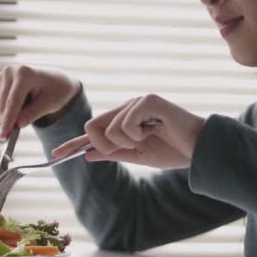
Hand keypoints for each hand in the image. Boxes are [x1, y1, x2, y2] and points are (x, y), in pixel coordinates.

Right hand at [0, 65, 81, 138]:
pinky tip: (24, 101)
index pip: (13, 101)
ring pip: (1, 105)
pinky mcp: (1, 79)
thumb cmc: (56, 91)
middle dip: (11, 119)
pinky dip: (11, 107)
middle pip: (4, 104)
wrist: (57, 80)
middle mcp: (11, 70)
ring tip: (30, 106)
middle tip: (19, 129)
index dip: (8, 120)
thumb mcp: (49, 104)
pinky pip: (1, 101)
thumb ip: (32, 114)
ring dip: (13, 113)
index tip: (4, 135)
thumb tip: (18, 124)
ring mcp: (4, 74)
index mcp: (25, 73)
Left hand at [52, 94, 205, 168]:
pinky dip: (138, 134)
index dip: (73, 143)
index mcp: (123, 119)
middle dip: (107, 145)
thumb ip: (112, 153)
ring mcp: (137, 101)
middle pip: (92, 128)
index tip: (56, 154)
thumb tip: (87, 154)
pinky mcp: (148, 100)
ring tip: (149, 136)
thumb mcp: (136, 155)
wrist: (199, 150)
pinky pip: (125, 124)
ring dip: (127, 142)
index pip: (92, 131)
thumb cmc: (172, 150)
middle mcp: (127, 107)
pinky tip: (155, 130)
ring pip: (108, 130)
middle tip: (130, 146)